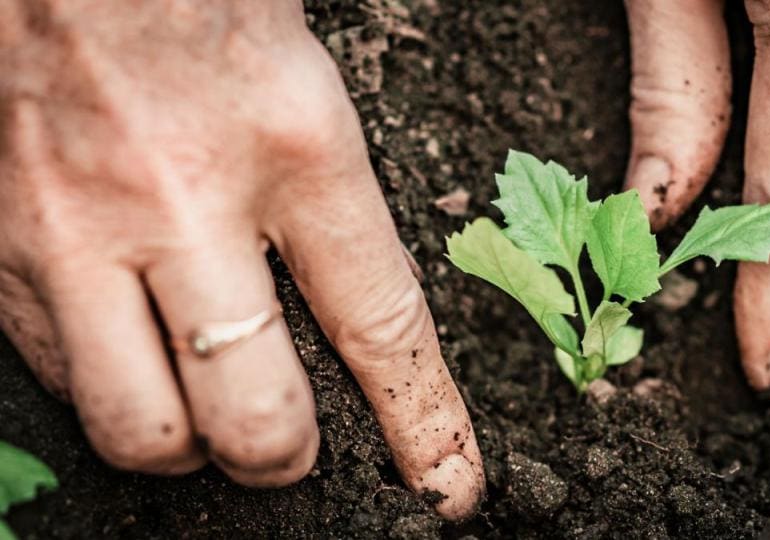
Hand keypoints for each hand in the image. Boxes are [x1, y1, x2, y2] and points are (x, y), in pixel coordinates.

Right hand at [0, 0, 481, 518]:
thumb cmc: (211, 14)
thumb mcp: (313, 103)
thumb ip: (338, 223)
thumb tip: (368, 336)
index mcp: (296, 150)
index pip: (380, 329)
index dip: (423, 427)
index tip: (447, 486)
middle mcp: (184, 200)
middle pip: (256, 419)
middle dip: (287, 457)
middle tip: (293, 442)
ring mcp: (79, 228)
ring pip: (143, 431)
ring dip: (191, 445)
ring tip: (209, 410)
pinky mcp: (3, 243)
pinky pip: (60, 379)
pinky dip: (111, 391)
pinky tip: (135, 350)